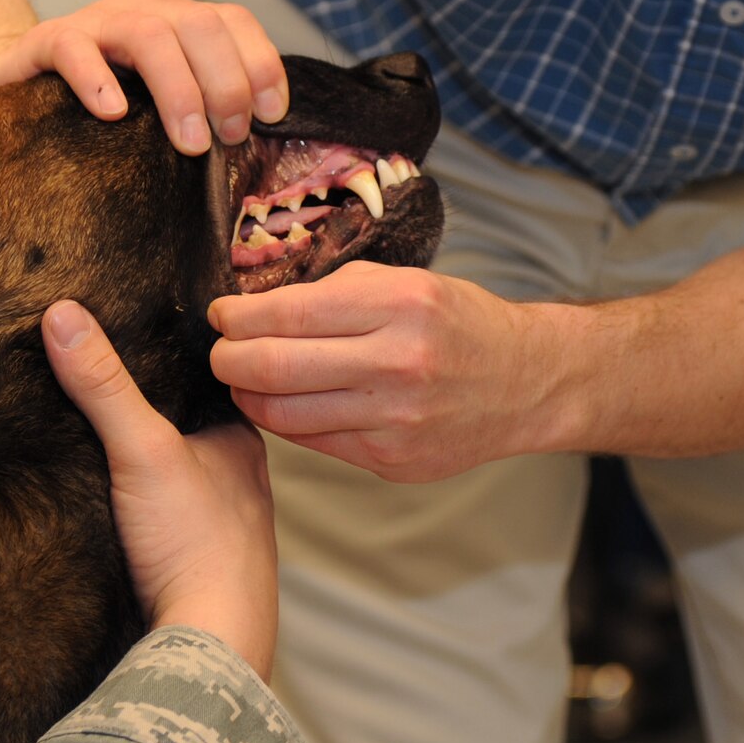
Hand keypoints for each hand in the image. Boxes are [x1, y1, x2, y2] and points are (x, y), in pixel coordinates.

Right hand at [0, 0, 286, 155]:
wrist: (10, 93)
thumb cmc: (98, 110)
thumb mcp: (158, 108)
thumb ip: (200, 111)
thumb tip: (257, 149)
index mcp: (178, 22)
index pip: (234, 21)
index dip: (260, 62)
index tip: (271, 115)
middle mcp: (142, 12)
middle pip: (200, 25)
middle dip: (226, 81)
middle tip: (230, 136)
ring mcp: (94, 23)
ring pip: (148, 34)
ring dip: (178, 88)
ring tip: (190, 141)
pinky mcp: (45, 41)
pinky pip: (72, 47)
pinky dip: (96, 78)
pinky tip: (112, 114)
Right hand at [42, 300, 277, 677]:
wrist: (211, 644)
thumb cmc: (196, 543)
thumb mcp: (142, 447)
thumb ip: (103, 384)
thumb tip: (63, 313)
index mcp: (243, 441)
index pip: (205, 382)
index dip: (167, 361)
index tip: (125, 335)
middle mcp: (242, 481)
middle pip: (188, 430)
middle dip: (151, 412)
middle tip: (95, 382)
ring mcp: (224, 527)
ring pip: (181, 478)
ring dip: (148, 465)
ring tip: (92, 437)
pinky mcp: (198, 568)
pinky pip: (168, 522)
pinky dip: (143, 510)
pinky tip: (110, 508)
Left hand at [208, 262, 570, 482]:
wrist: (525, 382)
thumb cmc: (460, 323)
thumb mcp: (407, 282)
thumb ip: (336, 290)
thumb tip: (262, 305)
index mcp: (400, 304)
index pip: (289, 312)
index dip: (239, 315)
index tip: (221, 313)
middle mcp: (398, 361)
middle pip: (275, 365)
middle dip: (228, 356)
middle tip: (218, 348)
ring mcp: (395, 418)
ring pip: (285, 412)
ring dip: (247, 393)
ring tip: (240, 377)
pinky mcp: (392, 460)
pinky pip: (314, 441)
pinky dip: (284, 421)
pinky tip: (278, 403)